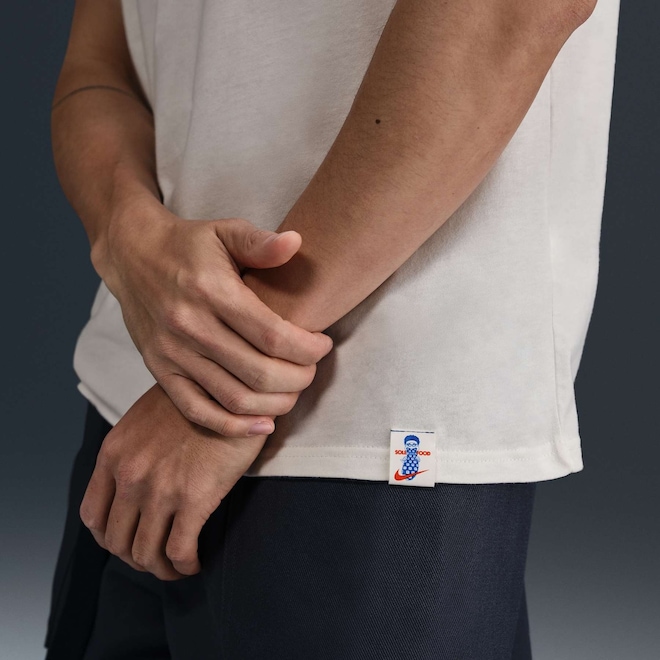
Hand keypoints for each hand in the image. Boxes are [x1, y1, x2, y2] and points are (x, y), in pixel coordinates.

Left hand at [80, 383, 269, 580]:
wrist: (230, 386)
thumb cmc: (195, 398)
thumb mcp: (146, 417)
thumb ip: (133, 450)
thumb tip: (139, 480)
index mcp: (114, 454)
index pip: (92, 516)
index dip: (109, 538)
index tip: (128, 541)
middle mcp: (130, 475)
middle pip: (117, 541)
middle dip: (135, 558)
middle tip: (156, 557)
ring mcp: (160, 489)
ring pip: (146, 553)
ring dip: (160, 569)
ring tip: (177, 567)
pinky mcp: (194, 498)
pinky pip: (179, 550)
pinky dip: (185, 565)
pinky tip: (195, 562)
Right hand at [92, 198, 332, 436]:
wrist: (132, 254)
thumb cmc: (188, 244)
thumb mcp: (224, 231)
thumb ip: (261, 242)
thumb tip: (296, 242)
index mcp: (212, 291)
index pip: (273, 335)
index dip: (308, 349)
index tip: (323, 345)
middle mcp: (190, 326)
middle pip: (259, 372)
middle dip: (299, 378)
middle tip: (312, 370)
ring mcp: (172, 353)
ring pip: (234, 397)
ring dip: (275, 403)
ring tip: (294, 392)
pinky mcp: (159, 370)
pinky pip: (197, 411)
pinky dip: (233, 426)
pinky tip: (263, 423)